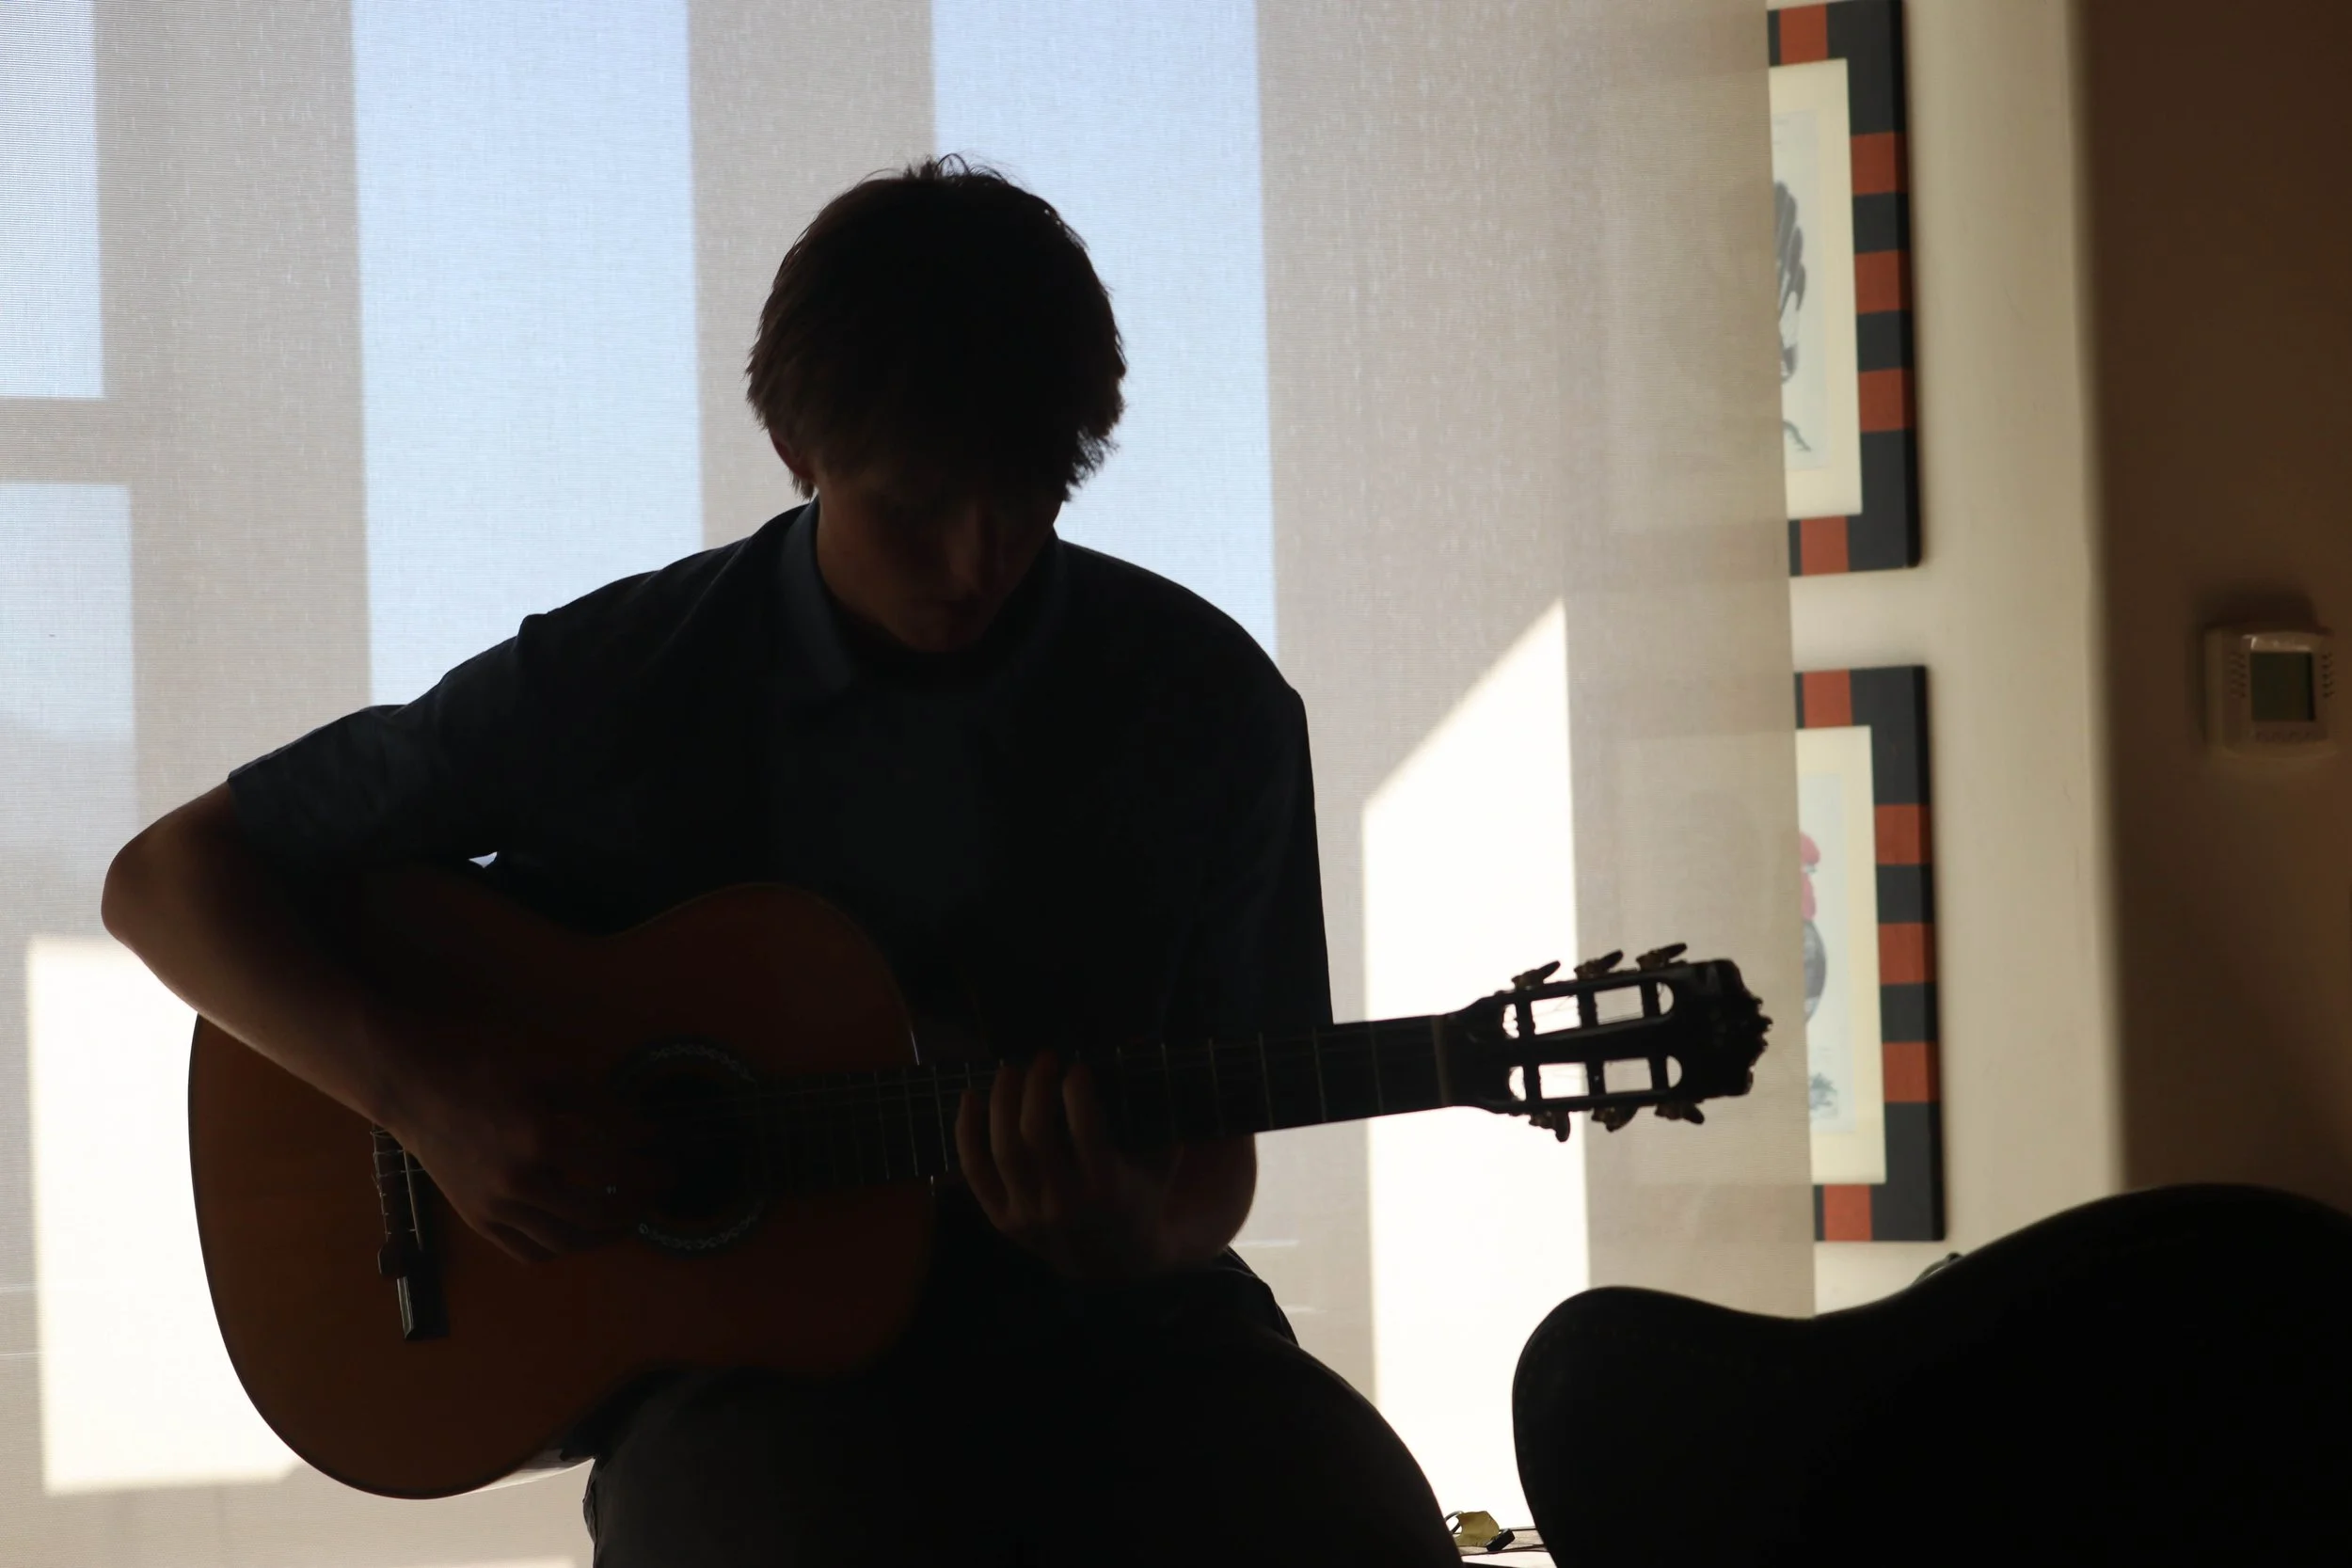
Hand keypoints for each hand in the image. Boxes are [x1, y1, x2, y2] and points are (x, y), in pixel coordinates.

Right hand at [375, 1012, 637, 1263]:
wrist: (413, 1086)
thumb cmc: (484, 1066)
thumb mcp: (551, 1070)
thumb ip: (602, 1105)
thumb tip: (647, 1134)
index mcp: (542, 1139)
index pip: (616, 1170)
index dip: (649, 1171)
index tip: (667, 1164)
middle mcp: (519, 1183)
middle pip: (597, 1214)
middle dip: (637, 1206)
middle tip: (656, 1193)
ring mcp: (494, 1208)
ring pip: (565, 1243)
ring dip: (605, 1236)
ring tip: (628, 1217)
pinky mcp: (476, 1221)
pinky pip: (527, 1252)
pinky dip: (562, 1249)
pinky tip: (580, 1232)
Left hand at [955, 1053, 1252, 1282]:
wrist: (1113, 1261)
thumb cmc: (1140, 1195)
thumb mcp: (1159, 1157)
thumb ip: (1152, 1107)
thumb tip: (1136, 1043)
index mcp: (1108, 1189)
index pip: (1086, 1131)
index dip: (1077, 1092)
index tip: (1077, 1068)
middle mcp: (1065, 1205)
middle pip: (1036, 1136)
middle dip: (1036, 1088)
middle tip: (1044, 1060)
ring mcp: (1029, 1216)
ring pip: (1003, 1151)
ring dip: (1001, 1102)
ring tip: (1010, 1071)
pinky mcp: (1003, 1221)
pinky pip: (975, 1172)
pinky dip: (966, 1132)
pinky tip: (970, 1098)